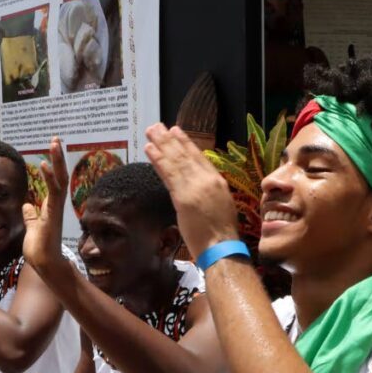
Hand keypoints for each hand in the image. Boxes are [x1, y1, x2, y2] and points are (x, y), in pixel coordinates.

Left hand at [22, 137, 68, 274]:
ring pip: (60, 181)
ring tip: (54, 144)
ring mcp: (56, 210)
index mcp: (50, 207)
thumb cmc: (39, 250)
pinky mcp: (53, 215)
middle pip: (60, 177)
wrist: (45, 265)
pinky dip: (49, 178)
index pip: (53, 182)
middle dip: (58, 158)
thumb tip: (26, 206)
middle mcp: (56, 206)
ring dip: (57, 161)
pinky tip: (44, 164)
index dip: (52, 167)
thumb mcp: (31, 228)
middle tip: (56, 139)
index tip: (50, 152)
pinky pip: (53, 193)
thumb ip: (30, 216)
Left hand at [144, 123, 239, 258]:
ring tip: (151, 131)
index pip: (199, 157)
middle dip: (170, 139)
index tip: (176, 131)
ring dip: (161, 144)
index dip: (186, 143)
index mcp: (217, 181)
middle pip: (185, 155)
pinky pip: (168, 174)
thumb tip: (196, 187)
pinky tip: (150, 150)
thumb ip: (208, 192)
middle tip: (158, 126)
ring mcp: (195, 187)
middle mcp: (207, 179)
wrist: (221, 246)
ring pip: (175, 161)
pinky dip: (158, 160)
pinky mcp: (183, 197)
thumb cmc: (220, 234)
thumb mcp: (220, 205)